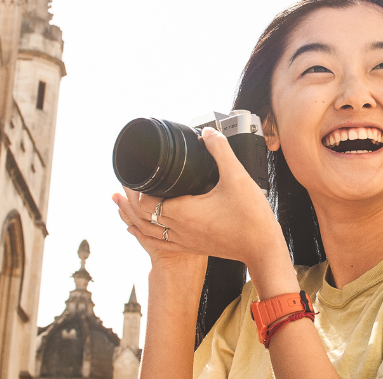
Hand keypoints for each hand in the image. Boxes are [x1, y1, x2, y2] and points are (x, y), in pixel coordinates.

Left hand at [111, 128, 290, 269]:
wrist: (262, 248)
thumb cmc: (251, 217)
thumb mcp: (237, 177)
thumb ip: (220, 151)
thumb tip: (207, 133)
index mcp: (183, 212)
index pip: (145, 202)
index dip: (134, 189)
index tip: (131, 175)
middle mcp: (179, 229)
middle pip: (141, 216)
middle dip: (130, 200)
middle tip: (124, 184)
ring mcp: (185, 241)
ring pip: (148, 231)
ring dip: (132, 217)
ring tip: (120, 205)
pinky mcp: (193, 246)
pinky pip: (159, 243)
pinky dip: (145, 234)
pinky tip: (140, 229)